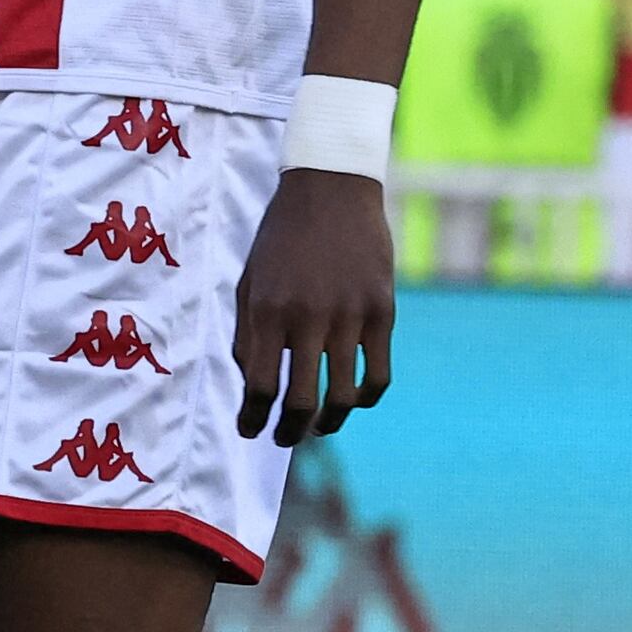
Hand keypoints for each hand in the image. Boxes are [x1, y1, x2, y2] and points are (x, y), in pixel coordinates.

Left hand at [235, 169, 396, 444]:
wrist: (330, 190)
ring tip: (318, 429)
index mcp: (267, 310)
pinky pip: (380, 374)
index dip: (253, 417)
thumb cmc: (280, 240)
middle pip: (301, 399)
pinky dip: (367, 398)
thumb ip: (247, 334)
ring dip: (329, 422)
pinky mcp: (384, 311)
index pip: (259, 385)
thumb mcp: (249, 281)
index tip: (250, 430)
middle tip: (283, 440)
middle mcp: (309, 317)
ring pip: (344, 394)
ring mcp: (351, 315)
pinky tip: (354, 401)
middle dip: (290, 431)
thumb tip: (252, 386)